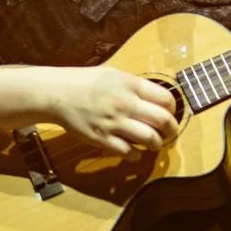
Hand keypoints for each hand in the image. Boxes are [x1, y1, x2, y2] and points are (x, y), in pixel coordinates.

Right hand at [44, 65, 178, 157]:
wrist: (56, 94)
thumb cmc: (85, 82)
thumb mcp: (114, 75)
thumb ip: (135, 86)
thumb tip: (158, 99)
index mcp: (130, 85)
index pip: (166, 98)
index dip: (173, 109)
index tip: (170, 113)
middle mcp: (125, 103)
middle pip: (163, 120)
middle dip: (172, 130)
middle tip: (170, 133)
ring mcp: (114, 122)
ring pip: (150, 139)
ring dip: (156, 144)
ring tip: (154, 144)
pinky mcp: (102, 139)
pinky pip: (128, 152)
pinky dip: (135, 155)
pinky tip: (133, 151)